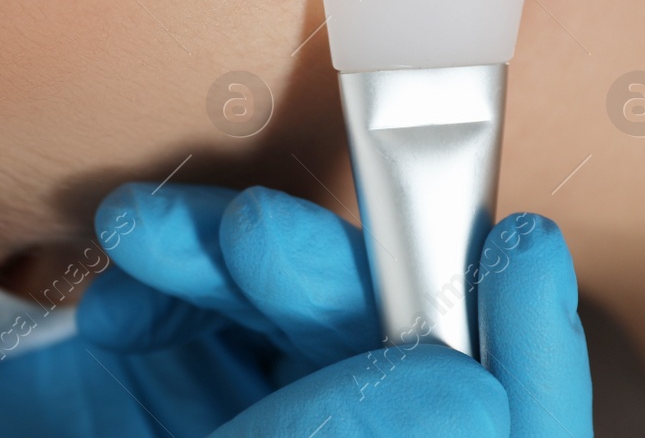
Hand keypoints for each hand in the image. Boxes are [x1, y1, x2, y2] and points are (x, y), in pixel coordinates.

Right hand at [0, 184, 587, 436]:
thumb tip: (471, 392)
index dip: (519, 371)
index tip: (517, 249)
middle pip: (387, 378)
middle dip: (337, 287)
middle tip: (247, 230)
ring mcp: (202, 435)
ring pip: (302, 324)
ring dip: (246, 255)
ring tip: (157, 228)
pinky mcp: (138, 385)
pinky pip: (209, 303)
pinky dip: (179, 261)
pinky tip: (125, 260)